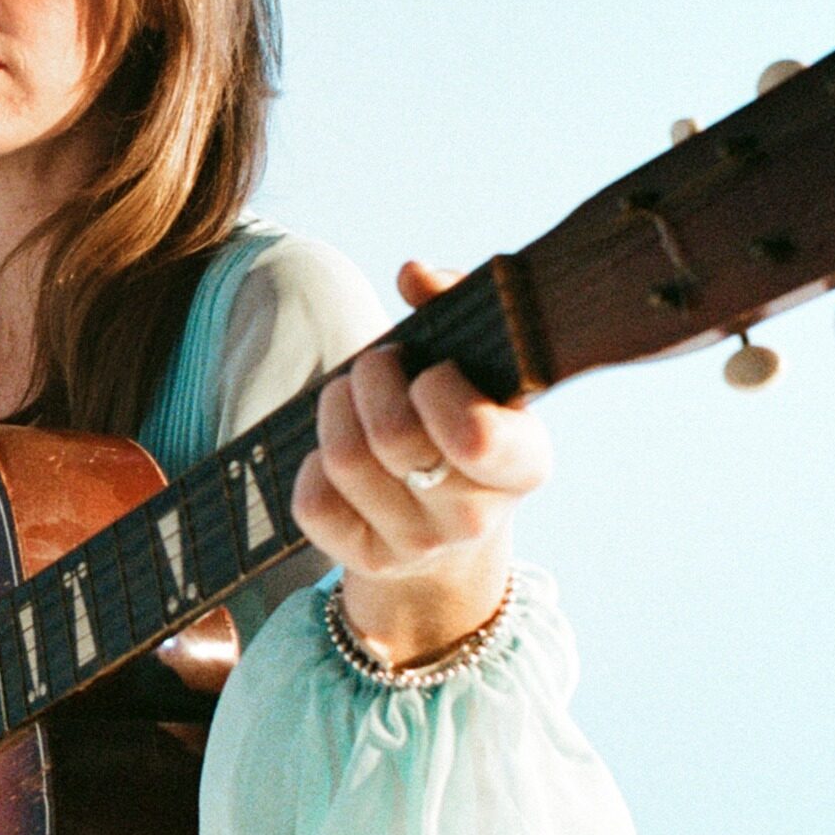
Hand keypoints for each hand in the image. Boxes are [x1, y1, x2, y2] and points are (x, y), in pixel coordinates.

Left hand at [291, 260, 552, 665]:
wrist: (448, 519)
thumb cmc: (462, 417)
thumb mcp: (478, 366)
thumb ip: (455, 304)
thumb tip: (413, 273)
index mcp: (523, 462)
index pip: (473, 436)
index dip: (436, 387)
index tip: (433, 371)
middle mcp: (476, 516)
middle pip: (393, 435)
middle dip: (372, 376)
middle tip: (378, 366)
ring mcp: (420, 545)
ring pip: (345, 461)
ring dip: (335, 407)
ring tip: (350, 396)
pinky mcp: (369, 561)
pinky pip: (312, 503)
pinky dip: (312, 464)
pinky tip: (335, 453)